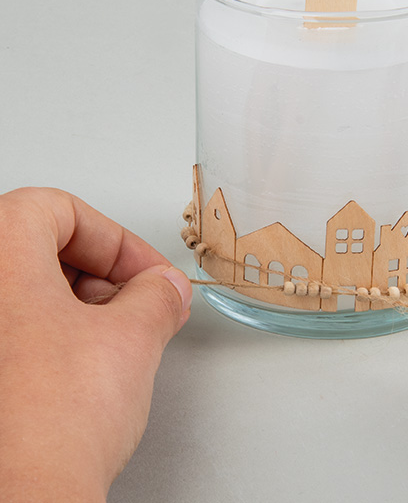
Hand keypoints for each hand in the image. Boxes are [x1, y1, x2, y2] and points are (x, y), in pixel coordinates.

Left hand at [0, 188, 191, 500]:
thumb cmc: (50, 425)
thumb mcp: (133, 338)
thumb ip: (157, 295)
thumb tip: (164, 289)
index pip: (56, 209)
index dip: (114, 239)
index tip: (146, 274)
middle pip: (36, 249)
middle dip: (100, 276)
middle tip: (138, 306)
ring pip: (21, 295)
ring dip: (76, 309)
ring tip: (115, 345)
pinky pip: (9, 336)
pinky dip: (46, 340)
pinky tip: (79, 373)